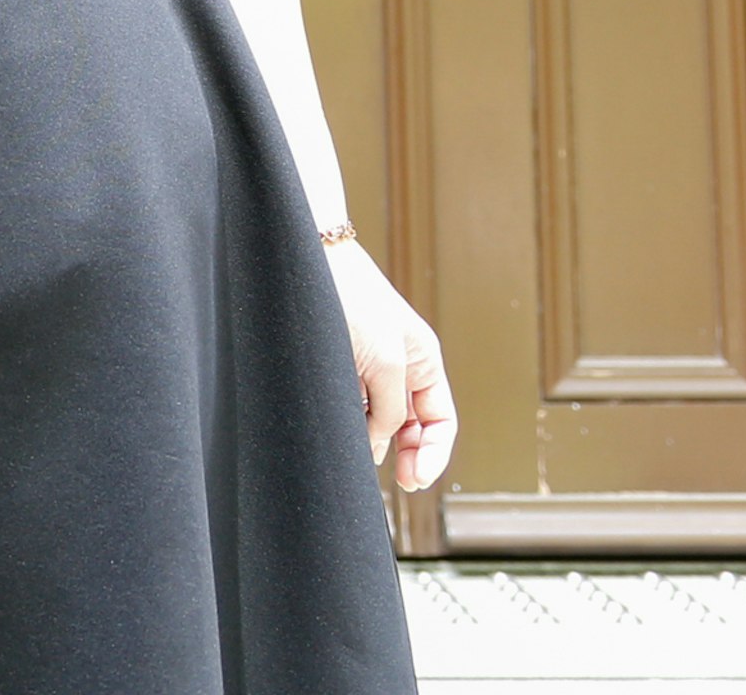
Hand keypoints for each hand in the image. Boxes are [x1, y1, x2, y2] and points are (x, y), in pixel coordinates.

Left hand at [328, 240, 454, 492]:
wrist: (304, 262)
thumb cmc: (351, 298)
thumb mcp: (385, 360)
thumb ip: (390, 409)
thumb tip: (380, 449)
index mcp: (423, 361)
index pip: (441, 421)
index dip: (433, 454)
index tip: (414, 479)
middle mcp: (400, 368)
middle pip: (413, 428)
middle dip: (408, 456)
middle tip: (398, 482)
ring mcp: (368, 371)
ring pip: (380, 424)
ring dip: (375, 444)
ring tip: (359, 452)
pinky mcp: (339, 371)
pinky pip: (354, 411)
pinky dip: (352, 428)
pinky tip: (343, 435)